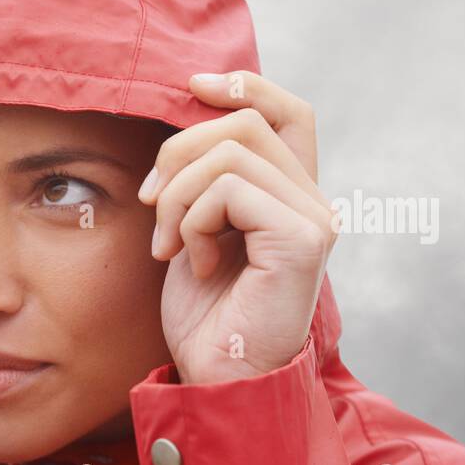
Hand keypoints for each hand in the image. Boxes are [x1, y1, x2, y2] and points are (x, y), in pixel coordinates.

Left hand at [139, 72, 336, 384]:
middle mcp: (313, 202)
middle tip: (151, 205)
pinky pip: (228, 190)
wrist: (218, 379)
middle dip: (177, 153)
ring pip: (230, 153)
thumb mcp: (195, 231)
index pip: (285, 111)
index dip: (242, 85)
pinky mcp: (302, 239)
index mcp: (291, 196)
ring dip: (177, 196)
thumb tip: (182, 116)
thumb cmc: (204, 316)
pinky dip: (193, 222)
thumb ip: (202, 181)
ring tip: (170, 246)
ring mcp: (314, 219)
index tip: (189, 85)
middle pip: (245, 123)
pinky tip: (197, 264)